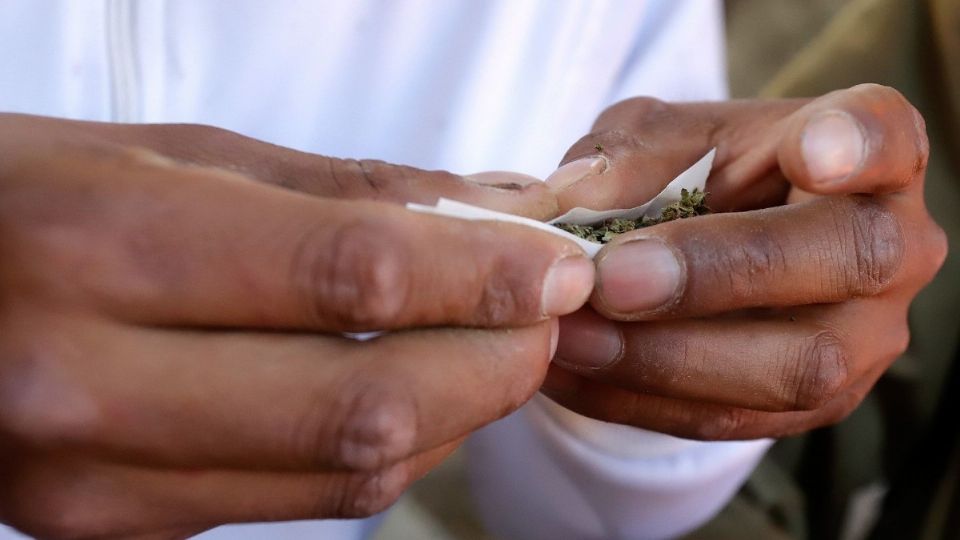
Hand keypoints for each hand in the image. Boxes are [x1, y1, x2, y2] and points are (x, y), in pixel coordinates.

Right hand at [0, 115, 593, 537]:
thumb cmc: (27, 197)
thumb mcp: (170, 157)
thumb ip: (341, 193)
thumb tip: (491, 210)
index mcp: (101, 248)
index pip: (347, 275)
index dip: (482, 276)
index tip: (561, 268)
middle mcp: (89, 381)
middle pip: (365, 400)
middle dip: (493, 361)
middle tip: (545, 316)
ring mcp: (98, 478)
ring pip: (346, 471)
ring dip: (455, 413)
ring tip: (492, 349)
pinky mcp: (118, 526)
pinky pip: (298, 499)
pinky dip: (383, 449)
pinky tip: (410, 396)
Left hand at [542, 84, 946, 439]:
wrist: (703, 251)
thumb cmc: (695, 174)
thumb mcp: (656, 140)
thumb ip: (625, 158)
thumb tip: (568, 205)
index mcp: (867, 148)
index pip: (883, 137)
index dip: (854, 145)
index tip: (812, 153)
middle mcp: (890, 244)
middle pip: (846, 260)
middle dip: (716, 274)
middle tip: (608, 280)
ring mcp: (865, 335)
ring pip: (794, 368)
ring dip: (663, 358)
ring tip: (568, 335)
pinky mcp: (817, 405)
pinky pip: (732, 419)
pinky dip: (636, 399)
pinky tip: (568, 372)